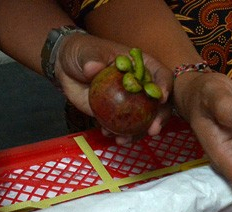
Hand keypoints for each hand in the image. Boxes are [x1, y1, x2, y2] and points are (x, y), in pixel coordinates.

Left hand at [55, 34, 173, 143]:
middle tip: (153, 130)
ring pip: (144, 120)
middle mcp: (141, 85)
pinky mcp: (118, 115)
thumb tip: (93, 67)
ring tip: (126, 140)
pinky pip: (124, 128)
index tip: (161, 98)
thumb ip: (91, 58)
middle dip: (159, 117)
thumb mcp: (85, 51)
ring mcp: (131, 103)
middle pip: (158, 103)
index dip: (164, 86)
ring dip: (139, 133)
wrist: (67, 69)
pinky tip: (110, 136)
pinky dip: (120, 135)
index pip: (160, 74)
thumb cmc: (81, 53)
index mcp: (140, 65)